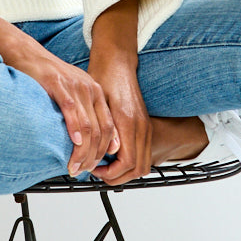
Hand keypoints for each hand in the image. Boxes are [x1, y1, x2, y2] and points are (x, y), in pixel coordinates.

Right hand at [19, 49, 121, 177]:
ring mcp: (75, 87)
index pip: (109, 127)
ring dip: (83, 150)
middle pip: (101, 130)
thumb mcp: (72, 93)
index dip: (104, 150)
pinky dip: (74, 129)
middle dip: (93, 155)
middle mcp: (89, 89)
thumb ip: (84, 113)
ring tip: (75, 165)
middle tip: (83, 170)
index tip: (95, 165)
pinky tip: (73, 143)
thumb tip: (87, 140)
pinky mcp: (58, 85)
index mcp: (96, 93)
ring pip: (87, 126)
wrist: (26, 53)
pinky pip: (71, 110)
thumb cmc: (46, 76)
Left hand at [83, 52, 152, 185]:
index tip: (95, 169)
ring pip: (143, 164)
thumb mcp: (98, 103)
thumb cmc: (105, 78)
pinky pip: (143, 153)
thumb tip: (110, 154)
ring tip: (104, 167)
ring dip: (125, 172)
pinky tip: (113, 156)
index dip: (111, 173)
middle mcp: (141, 126)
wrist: (117, 62)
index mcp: (128, 122)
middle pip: (138, 168)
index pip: (127, 162)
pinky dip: (131, 162)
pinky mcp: (145, 125)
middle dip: (117, 177)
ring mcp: (145, 126)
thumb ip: (107, 130)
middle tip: (98, 172)